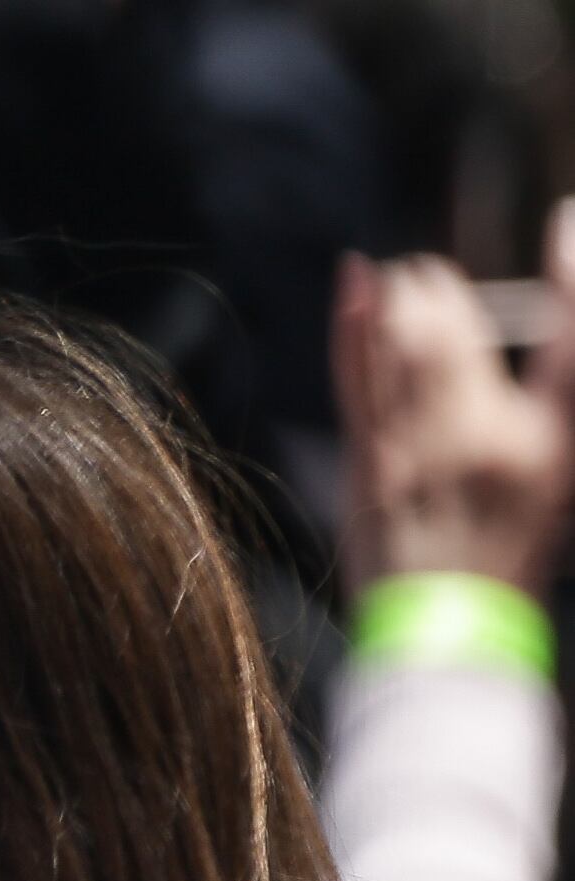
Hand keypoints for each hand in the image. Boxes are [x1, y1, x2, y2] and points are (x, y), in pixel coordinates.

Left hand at [336, 218, 574, 593]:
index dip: (573, 278)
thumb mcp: (560, 473)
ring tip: (405, 280)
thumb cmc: (508, 549)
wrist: (447, 628)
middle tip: (432, 277)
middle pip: (463, 340)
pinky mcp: (371, 464)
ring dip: (403, 303)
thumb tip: (559, 331)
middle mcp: (488, 445)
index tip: (562, 224)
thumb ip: (557, 394)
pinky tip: (357, 282)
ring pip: (407, 351)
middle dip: (443, 295)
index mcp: (552, 448)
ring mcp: (422, 454)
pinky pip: (361, 380)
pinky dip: (354, 327)